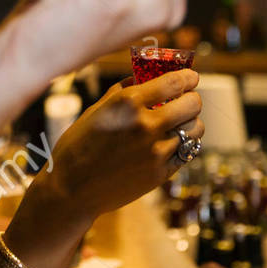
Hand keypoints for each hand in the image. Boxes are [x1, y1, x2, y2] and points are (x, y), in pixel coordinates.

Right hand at [5, 71, 202, 261]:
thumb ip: (122, 92)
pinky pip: (186, 153)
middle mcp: (146, 125)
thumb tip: (143, 78)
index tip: (191, 77)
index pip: (174, 82)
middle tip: (186, 101)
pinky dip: (182, 145)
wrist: (71, 190)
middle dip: (192, 99)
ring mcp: (155, 151)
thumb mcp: (95, 110)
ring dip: (190, 123)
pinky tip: (170, 143)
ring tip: (179, 124)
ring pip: (195, 130)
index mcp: (127, 103)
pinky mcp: (160, 174)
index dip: (188, 77)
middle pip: (193, 105)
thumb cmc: (77, 146)